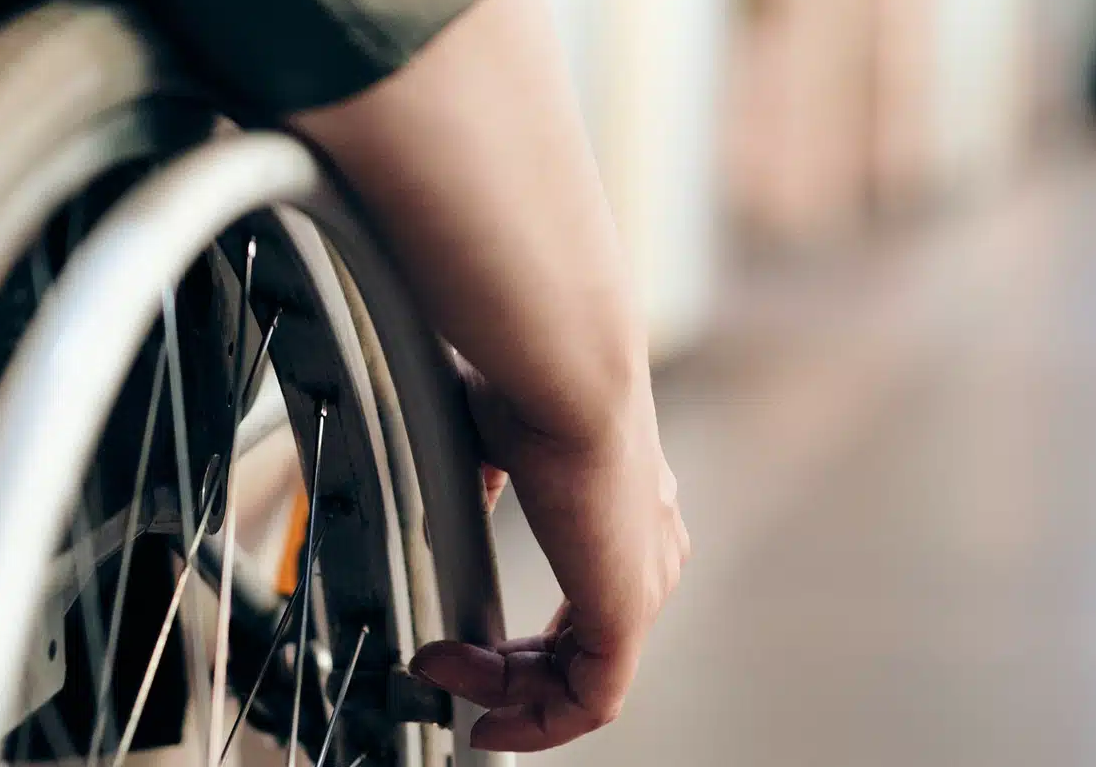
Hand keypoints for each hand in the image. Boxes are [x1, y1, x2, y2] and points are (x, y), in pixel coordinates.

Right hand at [411, 357, 689, 751]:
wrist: (566, 376)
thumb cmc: (533, 384)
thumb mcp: (499, 441)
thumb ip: (487, 481)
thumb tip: (462, 501)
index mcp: (629, 507)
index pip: (590, 601)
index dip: (527, 637)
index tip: (466, 641)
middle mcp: (649, 548)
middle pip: (584, 648)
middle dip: (507, 672)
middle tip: (445, 666)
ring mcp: (644, 582)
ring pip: (583, 677)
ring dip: (507, 691)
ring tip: (446, 675)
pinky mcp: (628, 612)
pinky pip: (592, 700)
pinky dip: (536, 719)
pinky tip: (486, 711)